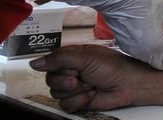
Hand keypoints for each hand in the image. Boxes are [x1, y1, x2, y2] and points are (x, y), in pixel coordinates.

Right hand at [30, 45, 150, 112]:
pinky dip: (78, 101)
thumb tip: (34, 62)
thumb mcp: (85, 57)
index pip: (49, 62)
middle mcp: (70, 72)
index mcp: (72, 57)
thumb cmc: (112, 66)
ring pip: (56, 94)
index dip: (56, 67)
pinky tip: (90, 95)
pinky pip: (64, 106)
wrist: (128, 84)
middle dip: (66, 80)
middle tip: (81, 77)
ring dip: (75, 91)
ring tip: (90, 85)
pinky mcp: (78, 102)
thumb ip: (59, 58)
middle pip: (50, 80)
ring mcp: (74, 88)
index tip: (70, 67)